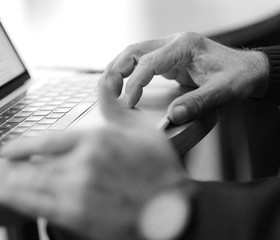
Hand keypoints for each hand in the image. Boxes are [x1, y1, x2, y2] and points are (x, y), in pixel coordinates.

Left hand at [0, 85, 191, 239]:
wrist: (173, 210)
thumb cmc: (160, 172)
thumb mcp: (143, 131)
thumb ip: (116, 108)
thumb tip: (104, 86)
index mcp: (96, 140)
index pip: (46, 140)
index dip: (22, 146)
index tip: (9, 150)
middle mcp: (82, 163)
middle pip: (31, 165)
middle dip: (6, 167)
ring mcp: (77, 190)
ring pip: (29, 185)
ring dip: (5, 183)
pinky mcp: (77, 215)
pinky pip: (38, 206)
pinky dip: (18, 201)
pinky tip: (8, 198)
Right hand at [100, 32, 268, 123]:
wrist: (248, 70)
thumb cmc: (238, 76)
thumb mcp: (222, 91)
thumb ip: (197, 103)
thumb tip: (172, 116)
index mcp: (185, 47)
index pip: (149, 62)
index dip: (135, 83)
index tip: (128, 103)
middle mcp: (174, 43)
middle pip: (134, 50)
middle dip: (117, 70)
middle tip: (109, 92)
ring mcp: (170, 49)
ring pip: (134, 52)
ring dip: (118, 68)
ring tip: (109, 88)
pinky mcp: (169, 58)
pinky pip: (141, 60)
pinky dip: (128, 71)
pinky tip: (122, 83)